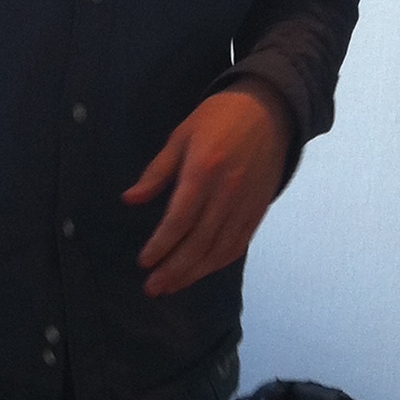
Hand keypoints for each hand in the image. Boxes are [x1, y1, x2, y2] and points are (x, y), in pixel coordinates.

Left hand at [122, 83, 291, 297]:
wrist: (269, 111)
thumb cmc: (218, 119)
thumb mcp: (181, 136)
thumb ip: (157, 171)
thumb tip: (130, 200)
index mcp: (204, 171)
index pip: (180, 220)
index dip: (161, 245)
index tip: (144, 262)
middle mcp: (227, 193)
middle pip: (199, 243)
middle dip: (174, 269)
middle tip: (153, 288)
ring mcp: (246, 205)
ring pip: (219, 250)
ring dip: (194, 273)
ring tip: (171, 286)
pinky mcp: (258, 211)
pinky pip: (238, 245)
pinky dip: (218, 263)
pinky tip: (200, 272)